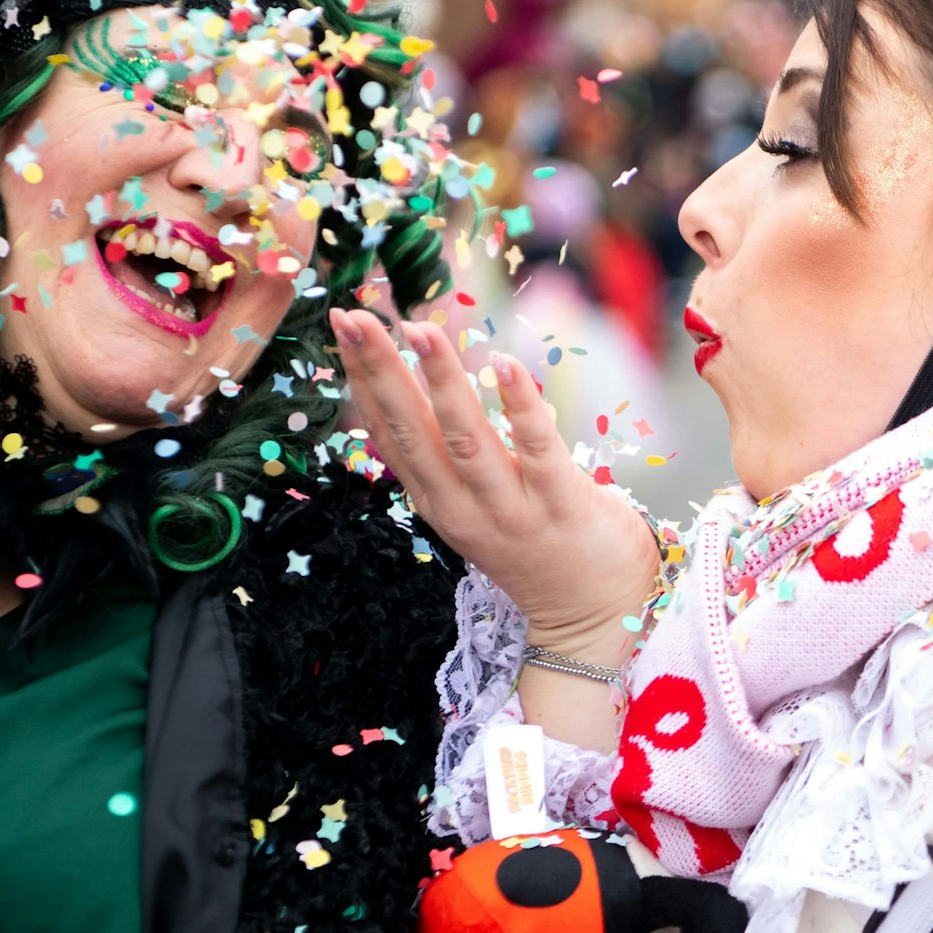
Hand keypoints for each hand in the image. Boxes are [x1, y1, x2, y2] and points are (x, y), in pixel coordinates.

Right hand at [329, 308, 658, 660]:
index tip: (342, 323)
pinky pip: (537, 448)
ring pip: (466, 439)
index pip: (388, 432)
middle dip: (379, 370)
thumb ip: (438, 461)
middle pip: (412, 431)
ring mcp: (511, 508)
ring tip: (419, 328)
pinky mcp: (561, 504)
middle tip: (354, 316)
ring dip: (441, 381)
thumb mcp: (468, 508)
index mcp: (435, 499)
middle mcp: (462, 505)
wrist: (589, 616)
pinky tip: (504, 363)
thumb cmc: (533, 546)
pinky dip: (519, 406)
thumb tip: (401, 397)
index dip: (361, 377)